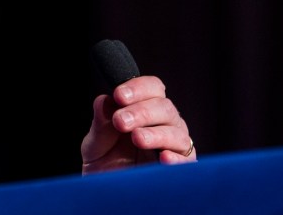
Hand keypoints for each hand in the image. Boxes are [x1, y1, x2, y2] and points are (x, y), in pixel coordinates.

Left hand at [81, 75, 195, 173]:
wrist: (106, 195)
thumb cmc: (104, 164)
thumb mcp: (96, 143)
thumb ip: (101, 123)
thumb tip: (104, 100)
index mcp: (143, 110)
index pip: (152, 88)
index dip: (138, 87)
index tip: (118, 96)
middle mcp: (163, 124)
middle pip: (165, 107)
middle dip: (141, 111)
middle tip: (120, 121)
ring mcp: (174, 146)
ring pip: (177, 132)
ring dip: (156, 133)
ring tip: (137, 138)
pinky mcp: (181, 169)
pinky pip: (187, 160)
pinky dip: (176, 158)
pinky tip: (163, 157)